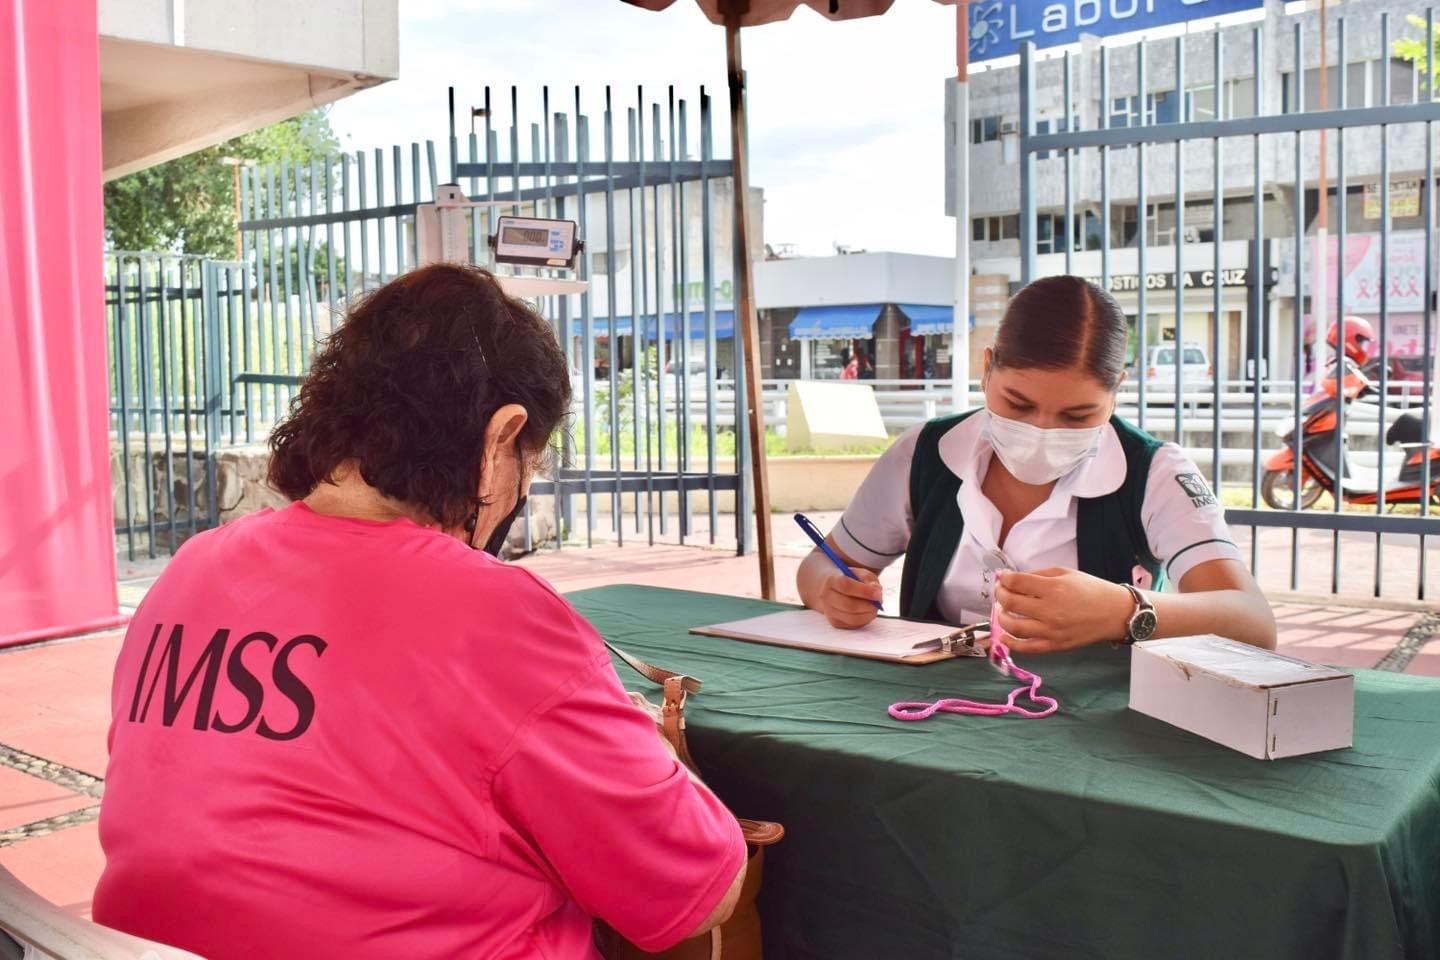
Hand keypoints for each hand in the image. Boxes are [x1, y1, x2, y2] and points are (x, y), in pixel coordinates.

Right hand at [816, 569, 883, 629]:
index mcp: (831, 580)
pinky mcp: (835, 622)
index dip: (864, 591)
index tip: (877, 594)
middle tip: (878, 603)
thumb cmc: (849, 580)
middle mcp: (827, 597)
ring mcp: (829, 611)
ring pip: (852, 618)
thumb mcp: (859, 573)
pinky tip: (866, 612)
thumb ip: (869, 579)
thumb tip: (876, 593)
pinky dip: (864, 620)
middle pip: (849, 605)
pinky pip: (853, 625)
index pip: (846, 586)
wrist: (830, 588)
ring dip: (868, 614)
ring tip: (873, 607)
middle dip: (868, 605)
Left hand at [992, 567, 1134, 653]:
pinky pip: (1027, 648)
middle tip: (1001, 592)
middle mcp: (1050, 610)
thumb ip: (1037, 575)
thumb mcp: (1065, 573)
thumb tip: (1012, 578)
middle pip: (1011, 603)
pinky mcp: (1056, 645)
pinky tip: (1004, 635)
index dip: (1005, 579)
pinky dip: (1011, 643)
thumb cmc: (1091, 590)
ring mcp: (1052, 630)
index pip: (1017, 583)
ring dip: (1001, 617)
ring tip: (1002, 610)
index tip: (1003, 579)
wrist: (1115, 613)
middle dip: (1000, 595)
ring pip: (1014, 627)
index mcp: (1054, 588)